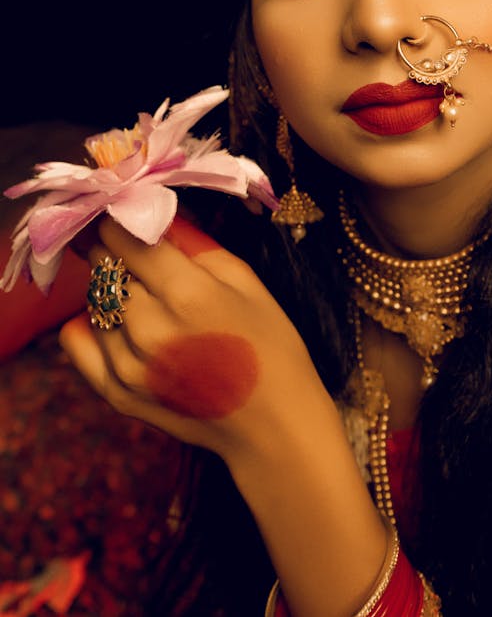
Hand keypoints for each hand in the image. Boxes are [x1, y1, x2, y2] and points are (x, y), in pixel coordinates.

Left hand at [60, 214, 317, 464]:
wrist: (273, 424)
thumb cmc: (270, 342)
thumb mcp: (245, 278)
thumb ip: (193, 241)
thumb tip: (153, 209)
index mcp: (188, 293)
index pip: (122, 235)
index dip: (122, 216)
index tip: (129, 212)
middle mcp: (149, 327)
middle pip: (102, 263)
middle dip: (116, 248)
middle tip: (138, 249)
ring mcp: (127, 364)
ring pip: (91, 297)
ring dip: (109, 285)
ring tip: (143, 291)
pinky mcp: (116, 392)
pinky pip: (77, 338)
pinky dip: (90, 321)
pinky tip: (119, 319)